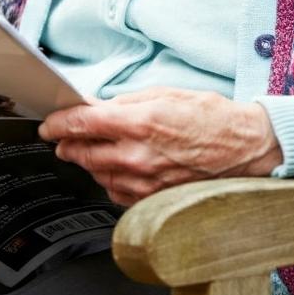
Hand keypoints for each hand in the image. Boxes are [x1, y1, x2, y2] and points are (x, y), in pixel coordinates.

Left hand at [38, 88, 281, 206]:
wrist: (245, 148)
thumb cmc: (210, 117)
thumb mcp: (165, 94)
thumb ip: (125, 102)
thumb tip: (96, 106)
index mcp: (140, 122)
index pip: (83, 124)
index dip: (59, 124)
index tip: (49, 125)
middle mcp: (139, 156)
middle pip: (83, 153)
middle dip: (67, 144)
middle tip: (62, 137)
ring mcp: (146, 183)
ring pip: (97, 174)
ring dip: (88, 161)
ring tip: (91, 149)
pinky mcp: (154, 200)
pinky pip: (117, 193)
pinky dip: (109, 180)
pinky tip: (115, 168)